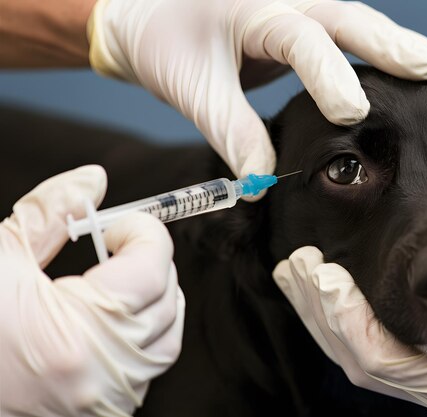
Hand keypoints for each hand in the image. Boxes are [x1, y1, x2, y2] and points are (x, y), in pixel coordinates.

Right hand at [0, 166, 184, 416]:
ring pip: (167, 340)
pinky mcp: (98, 414)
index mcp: (73, 336)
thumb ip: (48, 213)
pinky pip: (147, 370)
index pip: (150, 271)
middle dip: (153, 262)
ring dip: (158, 300)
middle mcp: (98, 375)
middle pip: (165, 301)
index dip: (145, 234)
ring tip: (127, 277)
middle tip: (122, 246)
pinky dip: (145, 336)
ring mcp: (100, 401)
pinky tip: (118, 318)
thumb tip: (93, 179)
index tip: (121, 224)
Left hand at [87, 0, 426, 178]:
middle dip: (395, 46)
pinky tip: (399, 73)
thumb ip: (230, 132)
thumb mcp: (193, 88)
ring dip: (395, 46)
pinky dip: (374, 52)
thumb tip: (262, 180)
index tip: (354, 112)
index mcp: (255, 9)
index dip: (329, 74)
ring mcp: (295, 6)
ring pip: (355, 23)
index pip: (301, 38)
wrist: (145, 11)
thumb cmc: (164, 43)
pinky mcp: (299, 21)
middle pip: (349, 18)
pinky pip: (343, 35)